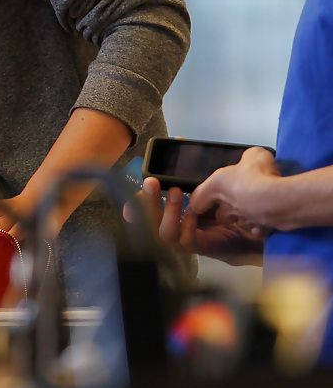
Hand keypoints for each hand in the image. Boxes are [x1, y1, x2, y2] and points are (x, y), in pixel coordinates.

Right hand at [126, 176, 262, 264]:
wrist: (254, 225)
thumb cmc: (228, 202)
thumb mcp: (206, 180)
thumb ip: (190, 164)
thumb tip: (179, 140)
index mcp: (171, 210)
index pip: (144, 207)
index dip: (134, 199)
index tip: (132, 187)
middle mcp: (174, 226)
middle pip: (148, 219)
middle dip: (147, 199)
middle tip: (151, 182)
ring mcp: (185, 239)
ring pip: (163, 233)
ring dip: (167, 211)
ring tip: (176, 193)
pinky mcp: (201, 248)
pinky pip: (186, 241)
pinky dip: (187, 225)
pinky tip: (193, 212)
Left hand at [189, 146, 279, 230]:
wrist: (281, 199)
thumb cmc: (261, 175)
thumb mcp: (253, 155)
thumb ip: (247, 159)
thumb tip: (251, 160)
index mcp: (216, 186)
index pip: (196, 200)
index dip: (200, 199)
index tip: (205, 197)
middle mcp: (227, 206)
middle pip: (219, 215)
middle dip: (226, 210)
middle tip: (236, 199)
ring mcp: (243, 220)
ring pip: (239, 223)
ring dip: (244, 217)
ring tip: (256, 206)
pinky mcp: (260, 230)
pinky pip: (257, 230)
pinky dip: (262, 225)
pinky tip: (270, 215)